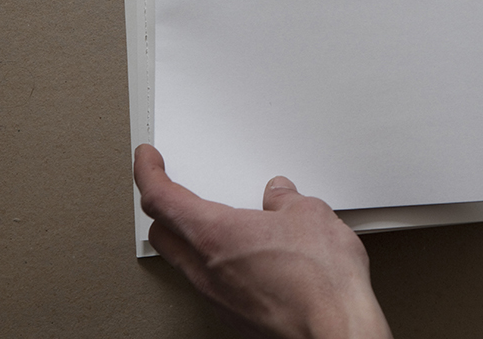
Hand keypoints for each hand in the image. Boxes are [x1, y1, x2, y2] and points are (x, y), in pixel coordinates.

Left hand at [133, 144, 392, 338]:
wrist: (334, 327)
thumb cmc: (320, 278)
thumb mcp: (309, 214)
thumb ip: (286, 200)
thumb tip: (280, 195)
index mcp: (215, 233)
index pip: (161, 198)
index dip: (148, 173)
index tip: (148, 159)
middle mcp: (206, 268)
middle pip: (162, 233)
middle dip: (162, 207)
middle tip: (171, 188)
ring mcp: (217, 296)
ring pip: (183, 260)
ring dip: (188, 237)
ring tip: (213, 221)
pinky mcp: (235, 314)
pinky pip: (209, 282)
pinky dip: (214, 261)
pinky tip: (243, 254)